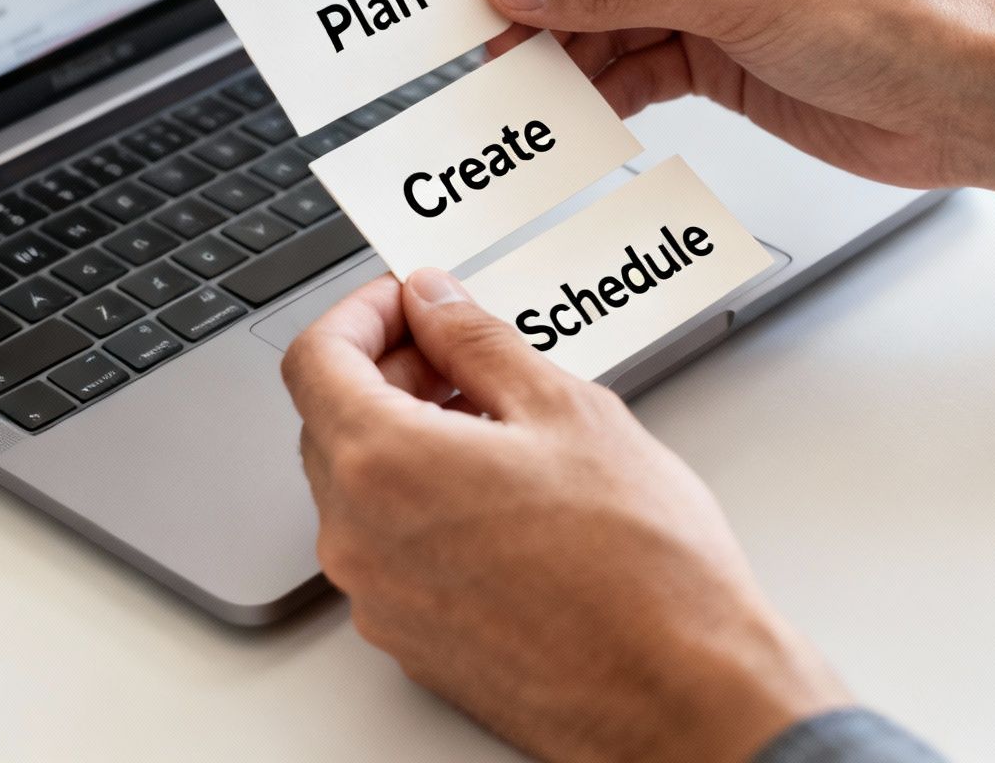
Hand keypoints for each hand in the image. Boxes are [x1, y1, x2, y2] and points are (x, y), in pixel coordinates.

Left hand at [283, 268, 847, 762]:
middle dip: (390, 371)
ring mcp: (379, 600)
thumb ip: (477, 340)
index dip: (361, 313)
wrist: (680, 694)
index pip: (315, 359)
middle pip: (330, 422)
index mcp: (382, 466)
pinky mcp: (410, 641)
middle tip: (463, 354)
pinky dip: (423, 503)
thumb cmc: (641, 567)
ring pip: (360, 489)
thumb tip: (435, 302)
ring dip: (408, 437)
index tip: (408, 300)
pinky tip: (500, 494)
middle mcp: (358, 539)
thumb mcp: (565, 410)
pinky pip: (389, 549)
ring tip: (499, 424)